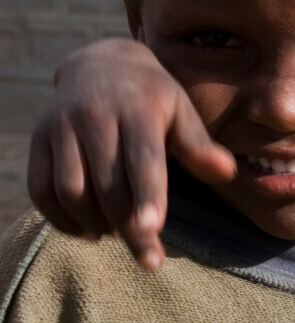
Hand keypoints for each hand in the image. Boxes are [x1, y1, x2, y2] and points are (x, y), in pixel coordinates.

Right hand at [27, 39, 233, 270]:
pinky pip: (41, 189)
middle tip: (149, 258)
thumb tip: (227, 171)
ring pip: (71, 189)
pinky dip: (61, 219)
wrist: (99, 64)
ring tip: (118, 234)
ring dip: (95, 223)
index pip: (143, 158)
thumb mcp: (181, 111)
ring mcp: (61, 126)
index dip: (147, 195)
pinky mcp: (39, 139)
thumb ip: (199, 146)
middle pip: (109, 183)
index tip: (153, 229)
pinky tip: (88, 231)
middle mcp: (94, 114)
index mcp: (137, 107)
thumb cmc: (151, 98)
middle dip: (129, 228)